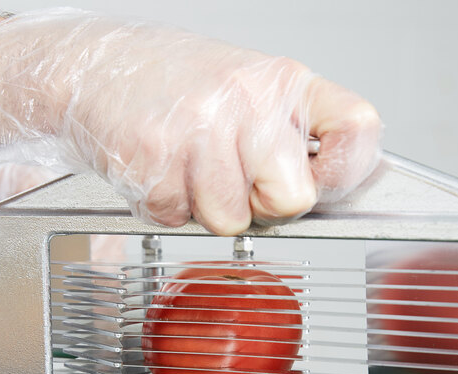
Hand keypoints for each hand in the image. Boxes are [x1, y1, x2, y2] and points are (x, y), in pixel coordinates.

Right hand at [0, 9, 381, 233]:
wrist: (102, 69)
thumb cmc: (182, 87)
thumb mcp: (252, 93)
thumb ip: (294, 135)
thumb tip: (328, 187)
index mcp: (283, 83)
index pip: (356, 129)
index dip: (348, 171)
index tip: (326, 181)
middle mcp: (246, 101)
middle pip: (291, 200)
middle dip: (262, 204)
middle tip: (234, 176)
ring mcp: (197, 130)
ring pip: (230, 221)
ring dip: (208, 207)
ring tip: (190, 167)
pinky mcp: (152, 161)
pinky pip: (179, 218)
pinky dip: (169, 206)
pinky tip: (162, 169)